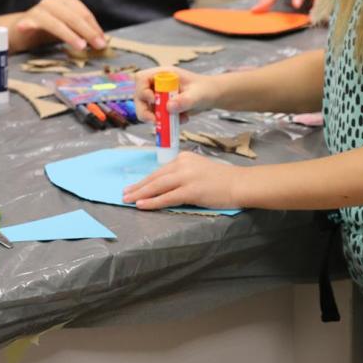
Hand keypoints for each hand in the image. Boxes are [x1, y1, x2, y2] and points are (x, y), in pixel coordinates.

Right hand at [10, 0, 106, 52]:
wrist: (18, 31)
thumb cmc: (46, 30)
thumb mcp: (67, 30)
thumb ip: (81, 32)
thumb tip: (102, 42)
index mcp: (65, 0)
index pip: (84, 14)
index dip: (95, 28)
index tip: (104, 41)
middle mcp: (52, 2)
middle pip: (74, 17)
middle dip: (88, 32)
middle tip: (99, 46)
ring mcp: (39, 10)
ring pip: (57, 23)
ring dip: (70, 35)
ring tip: (81, 46)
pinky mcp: (26, 20)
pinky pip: (31, 24)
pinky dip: (30, 26)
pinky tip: (27, 28)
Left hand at [122, 151, 243, 209]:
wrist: (239, 183)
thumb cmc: (221, 179)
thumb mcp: (198, 169)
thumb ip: (182, 174)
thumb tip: (164, 185)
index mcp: (183, 157)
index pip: (160, 170)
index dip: (144, 180)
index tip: (133, 186)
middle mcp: (183, 164)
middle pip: (155, 177)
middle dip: (138, 186)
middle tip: (124, 194)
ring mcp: (186, 177)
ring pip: (157, 186)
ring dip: (140, 194)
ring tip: (128, 200)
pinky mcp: (191, 190)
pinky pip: (167, 197)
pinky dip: (152, 202)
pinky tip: (142, 205)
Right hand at [135, 66, 219, 125]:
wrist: (212, 96)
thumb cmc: (206, 89)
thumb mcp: (198, 95)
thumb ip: (185, 100)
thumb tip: (169, 107)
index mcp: (163, 74)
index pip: (142, 78)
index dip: (142, 90)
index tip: (153, 101)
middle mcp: (157, 84)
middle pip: (139, 96)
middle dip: (144, 111)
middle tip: (155, 121)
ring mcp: (158, 96)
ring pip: (146, 109)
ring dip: (156, 118)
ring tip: (172, 122)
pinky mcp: (162, 107)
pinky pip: (156, 117)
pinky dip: (165, 122)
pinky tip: (182, 120)